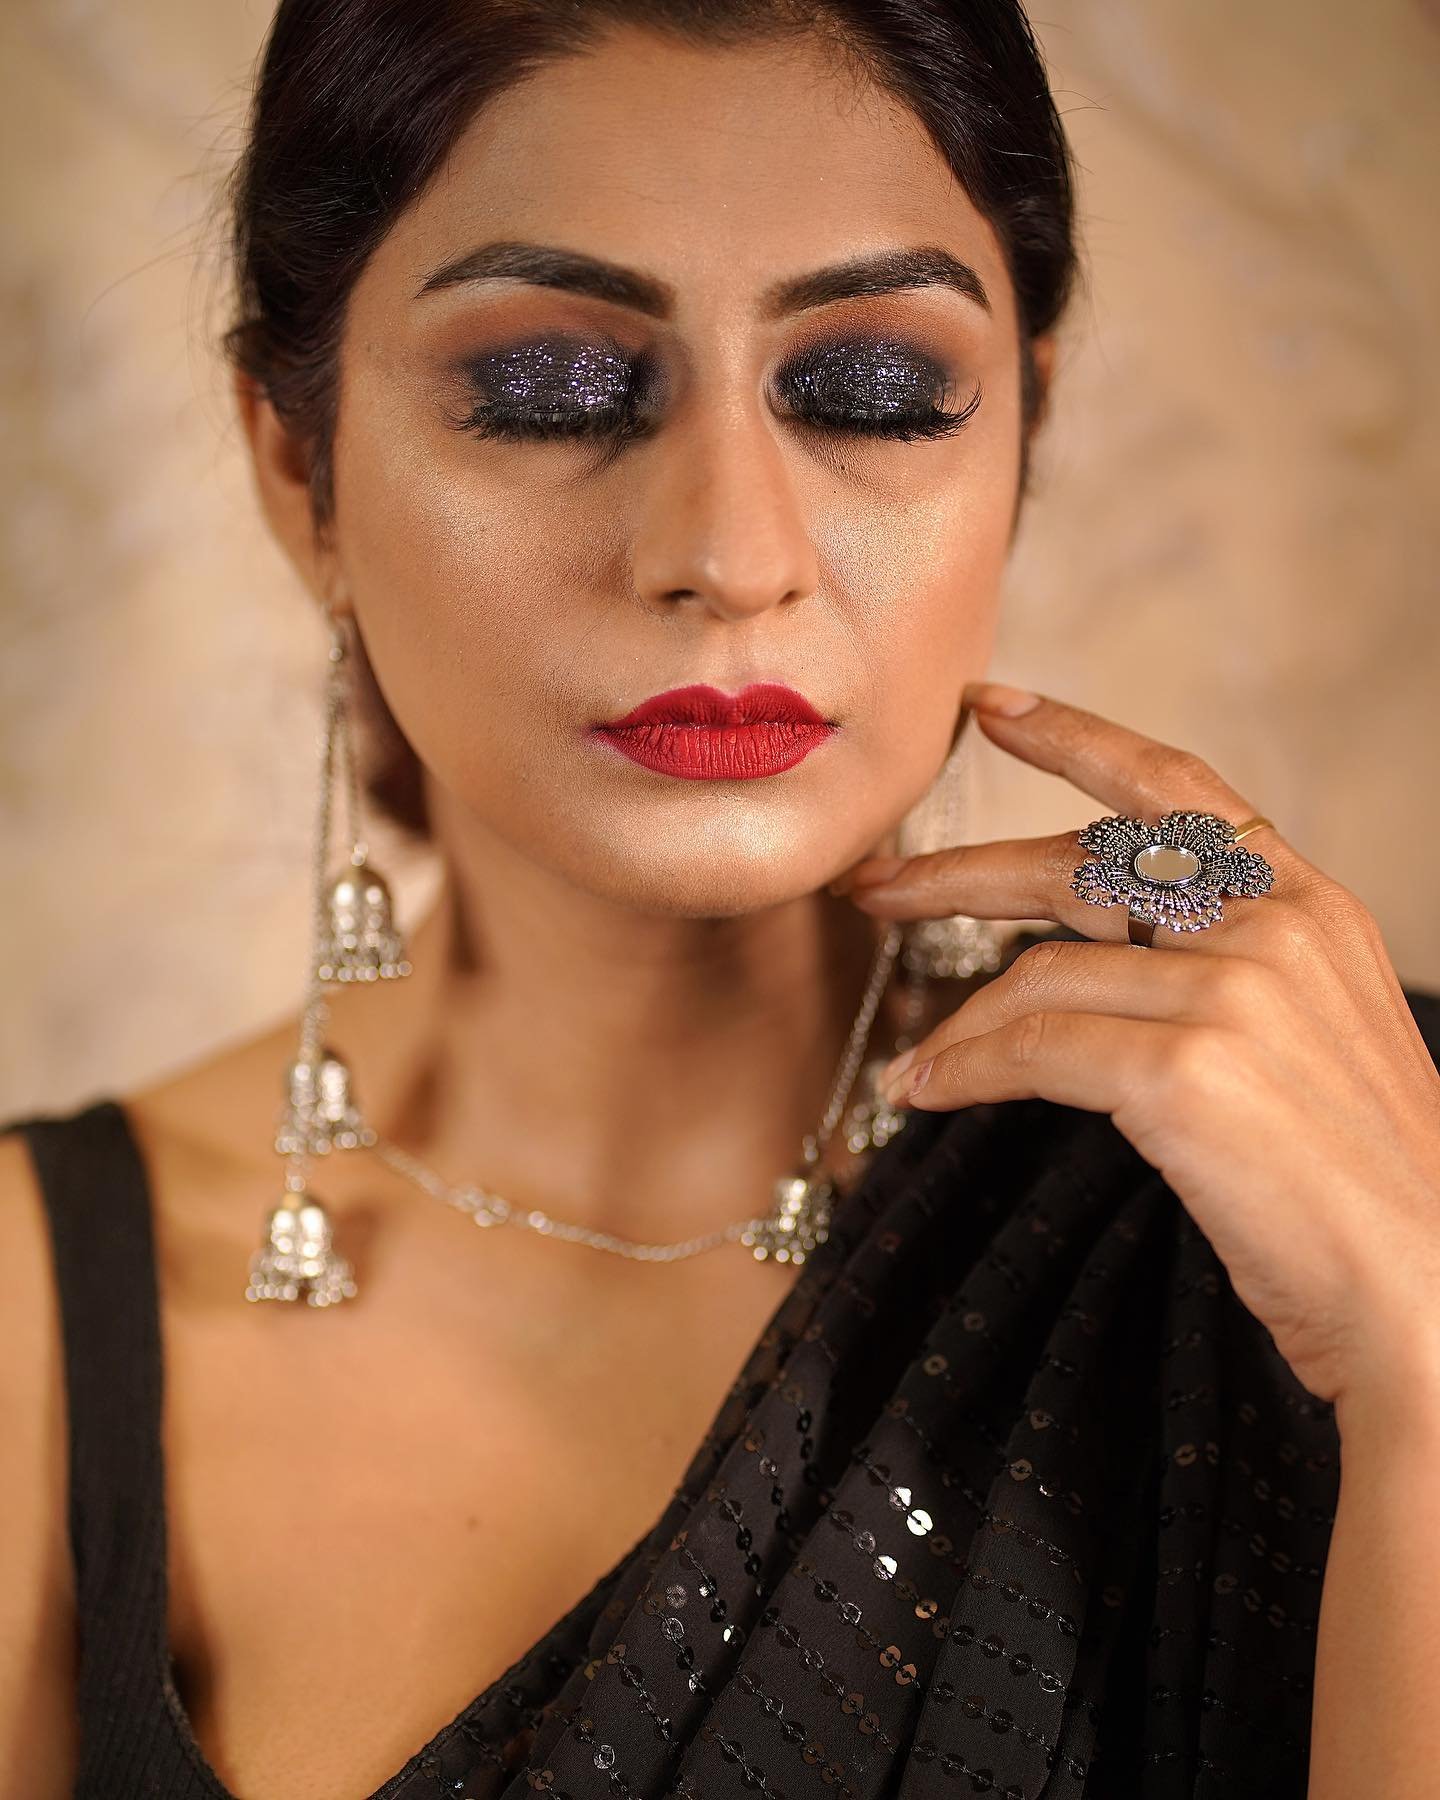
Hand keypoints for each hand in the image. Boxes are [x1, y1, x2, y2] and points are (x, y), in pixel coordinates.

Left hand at [834, 682, 1439, 1412]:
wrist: (1429, 1299)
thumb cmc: (1359, 1191)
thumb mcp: (1315, 1042)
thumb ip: (1227, 974)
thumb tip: (1087, 963)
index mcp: (1312, 907)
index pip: (1176, 789)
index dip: (1076, 738)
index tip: (993, 707)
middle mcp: (1275, 926)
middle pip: (1078, 863)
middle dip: (959, 873)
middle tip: (876, 886)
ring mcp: (1233, 993)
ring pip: (1038, 973)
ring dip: (956, 1023)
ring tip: (915, 1063)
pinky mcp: (1186, 1068)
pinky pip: (1028, 1047)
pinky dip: (961, 1070)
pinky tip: (924, 1092)